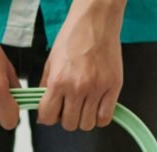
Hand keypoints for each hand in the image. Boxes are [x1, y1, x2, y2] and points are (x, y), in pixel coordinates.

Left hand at [37, 0, 125, 130]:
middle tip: (70, 106)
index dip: (48, 117)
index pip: (47, 118)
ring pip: (87, 124)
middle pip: (69, 124)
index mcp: (58, 82)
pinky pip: (105, 117)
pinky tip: (97, 107)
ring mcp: (97, 88)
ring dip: (83, 119)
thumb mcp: (50, 64)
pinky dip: (100, 117)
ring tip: (83, 105)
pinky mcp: (114, 86)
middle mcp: (77, 88)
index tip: (53, 112)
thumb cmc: (72, 39)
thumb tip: (43, 113)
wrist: (96, 21)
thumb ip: (45, 90)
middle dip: (67, 118)